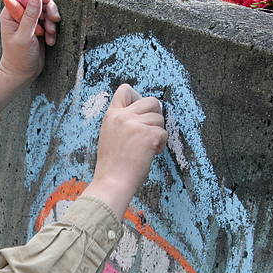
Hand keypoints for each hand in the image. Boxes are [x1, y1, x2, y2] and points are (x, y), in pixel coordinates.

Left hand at [0, 0, 60, 82]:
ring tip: (50, 35)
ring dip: (52, 21)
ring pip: (46, 9)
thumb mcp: (24, 37)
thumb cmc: (18, 58)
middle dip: (48, 8)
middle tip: (53, 20)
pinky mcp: (38, 28)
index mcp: (11, 13)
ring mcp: (29, 21)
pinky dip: (53, 30)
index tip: (45, 2)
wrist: (21, 74)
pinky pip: (50, 21)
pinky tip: (50, 41)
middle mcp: (19, 14)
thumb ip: (30, 16)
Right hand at [83, 85, 167, 218]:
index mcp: (112, 116)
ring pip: (159, 118)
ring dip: (158, 132)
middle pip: (151, 101)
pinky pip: (163, 133)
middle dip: (155, 115)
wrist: (112, 182)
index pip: (125, 90)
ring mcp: (136, 124)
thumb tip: (143, 114)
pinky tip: (151, 153)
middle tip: (150, 131)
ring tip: (148, 147)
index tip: (140, 112)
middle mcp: (123, 116)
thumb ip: (122, 122)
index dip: (137, 97)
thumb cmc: (112, 165)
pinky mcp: (148, 135)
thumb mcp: (109, 136)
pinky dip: (161, 144)